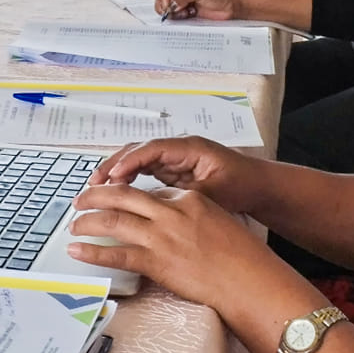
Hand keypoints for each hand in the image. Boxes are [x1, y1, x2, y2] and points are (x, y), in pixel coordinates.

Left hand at [67, 182, 277, 309]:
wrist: (251, 282)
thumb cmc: (243, 259)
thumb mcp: (219, 224)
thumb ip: (192, 218)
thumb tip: (172, 225)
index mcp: (189, 200)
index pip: (149, 194)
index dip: (126, 197)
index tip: (114, 201)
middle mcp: (172, 213)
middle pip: (124, 196)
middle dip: (97, 196)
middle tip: (80, 200)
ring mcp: (162, 236)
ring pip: (113, 220)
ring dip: (88, 222)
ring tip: (73, 224)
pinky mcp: (156, 261)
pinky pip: (116, 254)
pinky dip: (92, 252)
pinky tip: (77, 250)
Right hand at [91, 136, 268, 211]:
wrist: (259, 186)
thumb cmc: (241, 185)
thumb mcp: (215, 193)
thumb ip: (186, 196)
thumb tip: (159, 204)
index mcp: (189, 148)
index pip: (151, 149)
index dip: (129, 162)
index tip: (113, 177)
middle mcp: (177, 149)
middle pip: (137, 150)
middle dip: (114, 164)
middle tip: (94, 183)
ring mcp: (173, 158)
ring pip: (136, 160)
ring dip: (116, 172)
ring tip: (96, 187)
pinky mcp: (171, 170)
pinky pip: (143, 171)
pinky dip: (127, 179)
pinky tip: (115, 192)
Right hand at [156, 0, 248, 20]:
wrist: (236, 4)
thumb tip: (171, 3)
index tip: (165, 4)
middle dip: (166, 3)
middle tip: (168, 11)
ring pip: (172, 5)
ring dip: (174, 10)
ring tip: (182, 12)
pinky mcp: (192, 8)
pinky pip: (179, 13)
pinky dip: (180, 15)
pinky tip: (188, 14)